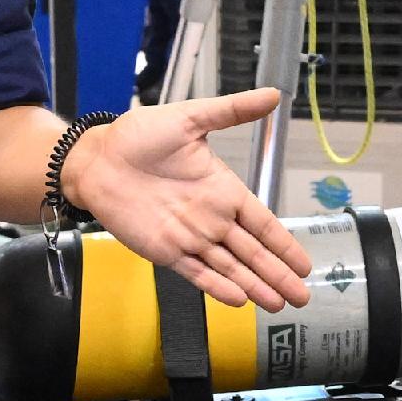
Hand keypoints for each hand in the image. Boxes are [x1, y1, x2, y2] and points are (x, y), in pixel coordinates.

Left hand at [63, 92, 318, 311]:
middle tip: (302, 297)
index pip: (263, 223)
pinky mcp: (165, 251)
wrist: (96, 159)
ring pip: (230, 267)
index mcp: (222, 188)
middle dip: (278, 275)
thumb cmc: (138, 136)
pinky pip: (197, 272)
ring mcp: (189, 237)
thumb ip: (231, 111)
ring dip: (255, 286)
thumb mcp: (189, 118)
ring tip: (278, 305)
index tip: (305, 264)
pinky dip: (217, 287)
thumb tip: (272, 94)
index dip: (284, 244)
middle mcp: (210, 217)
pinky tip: (239, 299)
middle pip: (253, 253)